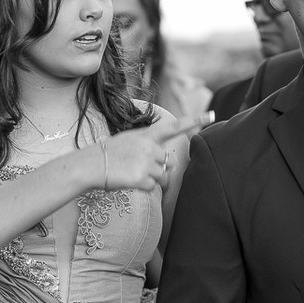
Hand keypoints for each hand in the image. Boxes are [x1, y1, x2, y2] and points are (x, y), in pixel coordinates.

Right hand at [98, 112, 212, 191]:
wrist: (90, 165)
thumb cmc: (109, 154)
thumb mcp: (129, 141)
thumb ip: (150, 147)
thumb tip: (170, 162)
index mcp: (146, 135)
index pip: (175, 126)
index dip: (195, 121)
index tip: (213, 115)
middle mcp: (150, 147)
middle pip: (169, 161)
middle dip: (159, 168)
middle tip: (137, 167)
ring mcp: (147, 162)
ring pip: (163, 176)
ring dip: (152, 179)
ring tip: (131, 173)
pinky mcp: (143, 178)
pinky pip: (153, 187)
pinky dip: (143, 187)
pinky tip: (129, 180)